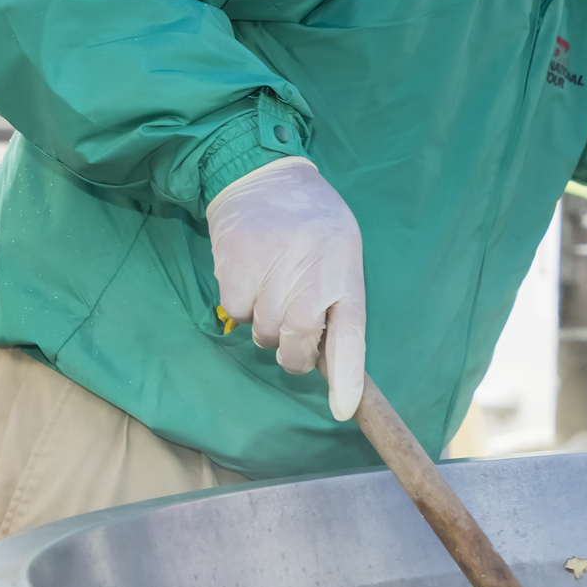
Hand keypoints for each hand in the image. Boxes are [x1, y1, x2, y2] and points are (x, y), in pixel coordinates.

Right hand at [208, 157, 367, 420]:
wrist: (264, 176)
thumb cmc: (312, 225)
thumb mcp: (340, 254)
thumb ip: (334, 303)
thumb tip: (321, 359)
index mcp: (346, 270)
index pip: (351, 333)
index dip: (348, 376)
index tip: (344, 410)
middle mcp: (312, 268)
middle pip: (297, 340)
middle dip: (292, 352)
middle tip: (291, 334)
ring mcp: (272, 264)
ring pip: (262, 331)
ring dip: (264, 324)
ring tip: (272, 285)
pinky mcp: (235, 261)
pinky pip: (235, 312)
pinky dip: (240, 305)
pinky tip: (249, 276)